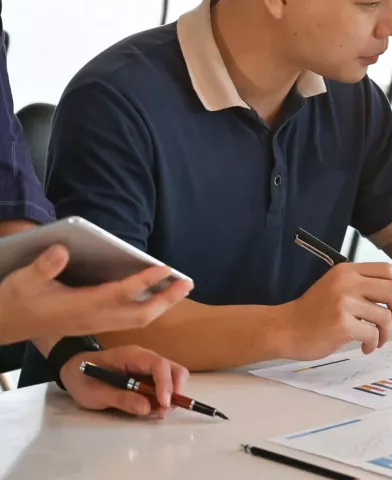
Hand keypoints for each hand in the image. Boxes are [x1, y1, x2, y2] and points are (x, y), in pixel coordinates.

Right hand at [0, 245, 192, 345]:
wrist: (4, 324)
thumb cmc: (15, 301)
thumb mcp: (22, 281)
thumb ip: (43, 268)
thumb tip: (61, 250)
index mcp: (80, 308)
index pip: (120, 294)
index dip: (144, 281)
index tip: (165, 267)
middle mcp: (93, 319)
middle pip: (139, 314)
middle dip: (166, 299)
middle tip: (189, 282)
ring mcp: (95, 324)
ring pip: (137, 319)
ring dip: (161, 304)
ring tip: (182, 287)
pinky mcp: (93, 323)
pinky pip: (129, 319)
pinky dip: (148, 308)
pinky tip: (157, 295)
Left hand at [58, 345, 188, 416]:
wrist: (73, 371)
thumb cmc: (83, 379)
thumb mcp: (96, 393)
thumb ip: (122, 399)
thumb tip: (147, 408)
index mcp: (133, 356)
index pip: (159, 364)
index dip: (165, 384)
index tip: (164, 404)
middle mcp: (145, 358)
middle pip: (173, 368)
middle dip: (175, 390)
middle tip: (164, 411)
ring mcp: (147, 367)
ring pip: (172, 377)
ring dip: (170, 396)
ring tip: (156, 412)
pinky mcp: (145, 377)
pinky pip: (162, 385)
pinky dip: (162, 398)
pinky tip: (151, 408)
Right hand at [278, 261, 391, 358]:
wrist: (286, 328)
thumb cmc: (313, 311)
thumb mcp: (336, 287)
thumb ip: (362, 287)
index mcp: (347, 270)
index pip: (387, 270)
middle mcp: (347, 282)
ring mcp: (344, 303)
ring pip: (385, 316)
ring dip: (387, 332)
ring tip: (376, 339)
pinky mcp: (341, 324)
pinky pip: (372, 334)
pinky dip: (374, 343)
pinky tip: (365, 347)